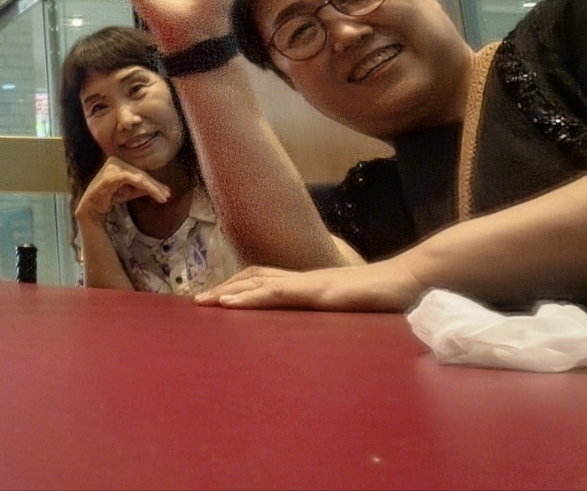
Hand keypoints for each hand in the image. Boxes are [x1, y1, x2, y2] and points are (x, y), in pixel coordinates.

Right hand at [75, 156, 169, 224]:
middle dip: (156, 186)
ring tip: (163, 197)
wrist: (91, 208)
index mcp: (118, 162)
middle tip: (167, 196)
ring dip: (153, 188)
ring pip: (139, 177)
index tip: (166, 192)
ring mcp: (112, 167)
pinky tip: (154, 194)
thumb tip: (161, 189)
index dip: (154, 183)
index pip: (140, 172)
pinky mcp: (112, 175)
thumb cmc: (108, 197)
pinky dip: (146, 187)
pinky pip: (133, 180)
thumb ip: (141, 188)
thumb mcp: (128, 191)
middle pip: (141, 174)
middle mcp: (115, 160)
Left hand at [194, 258, 426, 311]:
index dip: (238, 286)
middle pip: (253, 277)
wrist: (409, 282)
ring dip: (229, 291)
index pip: (263, 278)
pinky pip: (278, 292)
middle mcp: (303, 279)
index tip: (213, 297)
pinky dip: (250, 297)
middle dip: (224, 288)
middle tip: (196, 302)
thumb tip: (314, 328)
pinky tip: (230, 304)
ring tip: (204, 302)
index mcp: (308, 283)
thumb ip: (329, 311)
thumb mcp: (347, 307)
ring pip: (259, 282)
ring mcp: (309, 283)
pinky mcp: (319, 292)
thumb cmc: (382, 298)